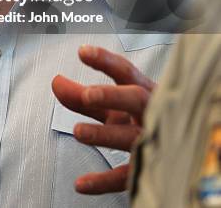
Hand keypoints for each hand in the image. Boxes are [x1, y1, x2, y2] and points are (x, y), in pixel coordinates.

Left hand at [52, 45, 154, 194]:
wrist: (179, 149)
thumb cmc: (137, 118)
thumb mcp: (113, 105)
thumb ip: (83, 96)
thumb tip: (56, 82)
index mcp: (143, 91)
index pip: (125, 72)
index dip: (105, 61)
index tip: (82, 52)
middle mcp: (150, 112)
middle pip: (136, 99)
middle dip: (112, 96)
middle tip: (88, 95)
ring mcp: (152, 140)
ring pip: (131, 137)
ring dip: (104, 134)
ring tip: (78, 131)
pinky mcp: (148, 169)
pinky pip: (126, 176)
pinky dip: (103, 181)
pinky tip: (80, 183)